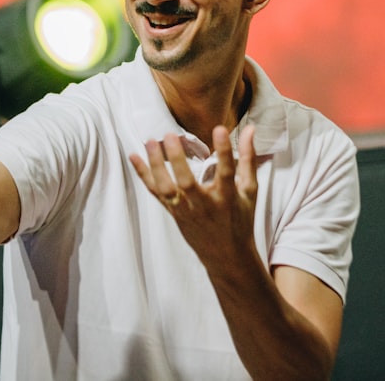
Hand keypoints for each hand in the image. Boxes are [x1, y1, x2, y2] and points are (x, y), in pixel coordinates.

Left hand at [129, 124, 258, 270]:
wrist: (226, 256)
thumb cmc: (241, 219)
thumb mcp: (250, 191)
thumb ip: (248, 158)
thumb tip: (250, 129)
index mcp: (227, 198)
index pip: (226, 172)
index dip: (224, 151)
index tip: (219, 129)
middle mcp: (204, 205)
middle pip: (187, 182)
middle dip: (177, 159)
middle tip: (171, 135)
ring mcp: (186, 211)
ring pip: (166, 189)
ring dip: (156, 165)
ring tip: (151, 141)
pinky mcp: (174, 213)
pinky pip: (156, 193)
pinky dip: (144, 175)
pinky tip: (134, 156)